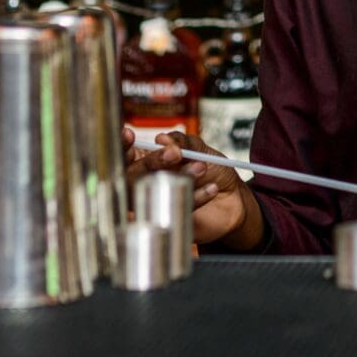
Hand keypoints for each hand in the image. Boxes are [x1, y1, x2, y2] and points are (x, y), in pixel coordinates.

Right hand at [122, 127, 261, 248]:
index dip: (123, 146)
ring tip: (201, 167)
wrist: (234, 197)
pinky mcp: (171, 221)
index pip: (126, 155)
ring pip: (154, 192)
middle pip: (133, 175)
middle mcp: (147, 183)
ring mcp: (157, 203)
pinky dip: (195, 196)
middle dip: (154, 161)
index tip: (129, 135)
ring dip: (180, 176)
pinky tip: (211, 188)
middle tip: (176, 153)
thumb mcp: (200, 148)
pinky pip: (176, 209)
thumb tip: (161, 138)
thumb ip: (182, 142)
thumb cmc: (213, 170)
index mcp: (149, 161)